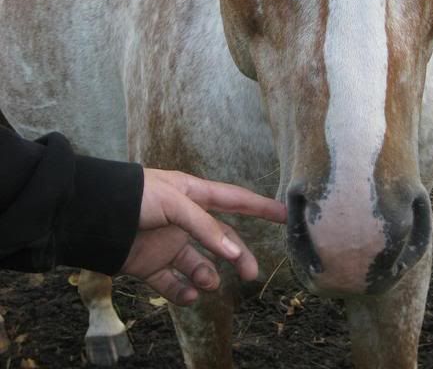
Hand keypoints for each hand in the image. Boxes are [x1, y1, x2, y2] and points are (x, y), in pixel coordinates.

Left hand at [122, 169, 285, 305]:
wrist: (91, 215)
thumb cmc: (135, 196)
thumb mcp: (175, 202)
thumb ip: (205, 227)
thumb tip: (235, 253)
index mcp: (192, 194)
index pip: (234, 200)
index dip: (260, 206)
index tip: (285, 214)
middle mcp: (184, 219)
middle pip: (221, 239)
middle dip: (239, 255)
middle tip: (251, 274)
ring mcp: (168, 243)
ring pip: (199, 264)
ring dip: (208, 275)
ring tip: (208, 283)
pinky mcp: (150, 265)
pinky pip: (172, 283)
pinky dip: (182, 293)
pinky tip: (188, 295)